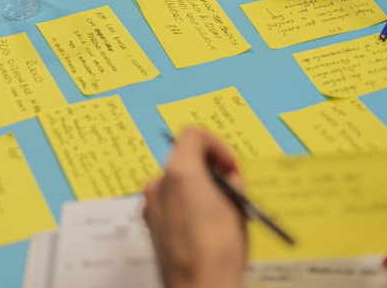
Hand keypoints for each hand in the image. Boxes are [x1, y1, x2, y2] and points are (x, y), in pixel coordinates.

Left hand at [143, 127, 246, 287]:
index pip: (193, 135)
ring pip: (176, 181)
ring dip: (197, 188)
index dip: (216, 145)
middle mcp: (159, 182)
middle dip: (208, 169)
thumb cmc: (219, 251)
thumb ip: (231, 181)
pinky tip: (203, 226)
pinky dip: (184, 204)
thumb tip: (227, 176)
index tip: (229, 165)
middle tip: (230, 188)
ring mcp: (151, 203)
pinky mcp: (149, 223)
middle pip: (184, 159)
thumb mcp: (237, 207)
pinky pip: (168, 201)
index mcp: (180, 171)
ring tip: (220, 212)